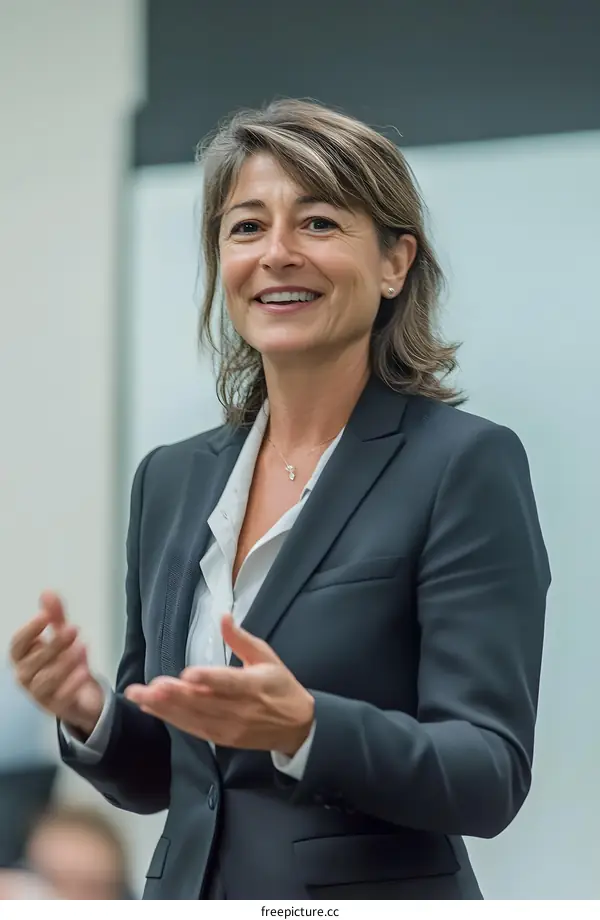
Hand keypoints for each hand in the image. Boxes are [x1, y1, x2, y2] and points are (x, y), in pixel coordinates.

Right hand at [10, 591, 104, 738]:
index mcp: (22, 658)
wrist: (82, 695)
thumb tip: (47, 591)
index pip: (17, 644)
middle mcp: (26, 677)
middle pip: (33, 662)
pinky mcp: (57, 707)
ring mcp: (39, 695)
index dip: (29, 630)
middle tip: (73, 628)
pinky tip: (84, 671)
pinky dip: (71, 685)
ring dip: (63, 663)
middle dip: (53, 644)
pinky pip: (60, 698)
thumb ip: (55, 615)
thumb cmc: (64, 662)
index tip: (45, 616)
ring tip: (82, 647)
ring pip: (45, 680)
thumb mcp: (62, 635)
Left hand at [125, 614, 313, 755]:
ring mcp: (230, 727)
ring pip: (194, 718)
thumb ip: (241, 639)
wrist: (297, 727)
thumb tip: (223, 617)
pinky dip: (173, 719)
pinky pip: (194, 729)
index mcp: (255, 685)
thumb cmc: (280, 686)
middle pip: (205, 703)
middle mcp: (241, 709)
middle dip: (174, 696)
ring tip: (141, 698)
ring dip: (166, 709)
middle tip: (149, 687)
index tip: (187, 675)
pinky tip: (153, 709)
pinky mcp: (222, 739)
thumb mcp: (266, 656)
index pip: (229, 683)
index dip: (208, 680)